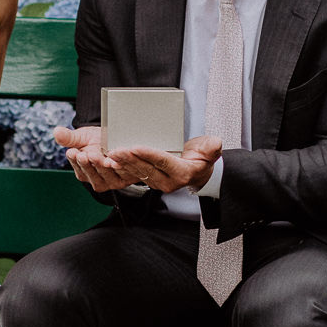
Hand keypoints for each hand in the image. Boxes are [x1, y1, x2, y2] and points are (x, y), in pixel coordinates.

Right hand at [53, 125, 132, 193]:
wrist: (117, 139)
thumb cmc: (97, 140)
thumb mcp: (82, 137)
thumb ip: (69, 137)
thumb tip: (56, 132)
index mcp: (82, 172)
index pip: (77, 167)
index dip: (75, 160)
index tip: (72, 152)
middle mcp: (95, 179)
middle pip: (91, 173)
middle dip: (88, 164)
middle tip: (85, 154)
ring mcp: (110, 180)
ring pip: (105, 174)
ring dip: (102, 166)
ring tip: (99, 156)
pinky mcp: (125, 178)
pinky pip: (122, 173)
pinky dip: (119, 166)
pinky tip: (116, 160)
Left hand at [107, 136, 223, 194]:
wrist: (198, 171)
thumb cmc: (202, 158)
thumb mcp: (211, 150)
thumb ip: (212, 147)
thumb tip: (214, 144)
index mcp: (182, 173)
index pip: (163, 162)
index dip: (148, 154)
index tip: (136, 146)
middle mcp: (169, 181)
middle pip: (146, 167)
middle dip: (130, 158)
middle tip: (116, 149)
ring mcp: (158, 182)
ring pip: (138, 172)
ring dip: (123, 163)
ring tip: (111, 153)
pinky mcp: (150, 180)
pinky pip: (135, 173)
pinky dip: (124, 166)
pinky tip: (113, 159)